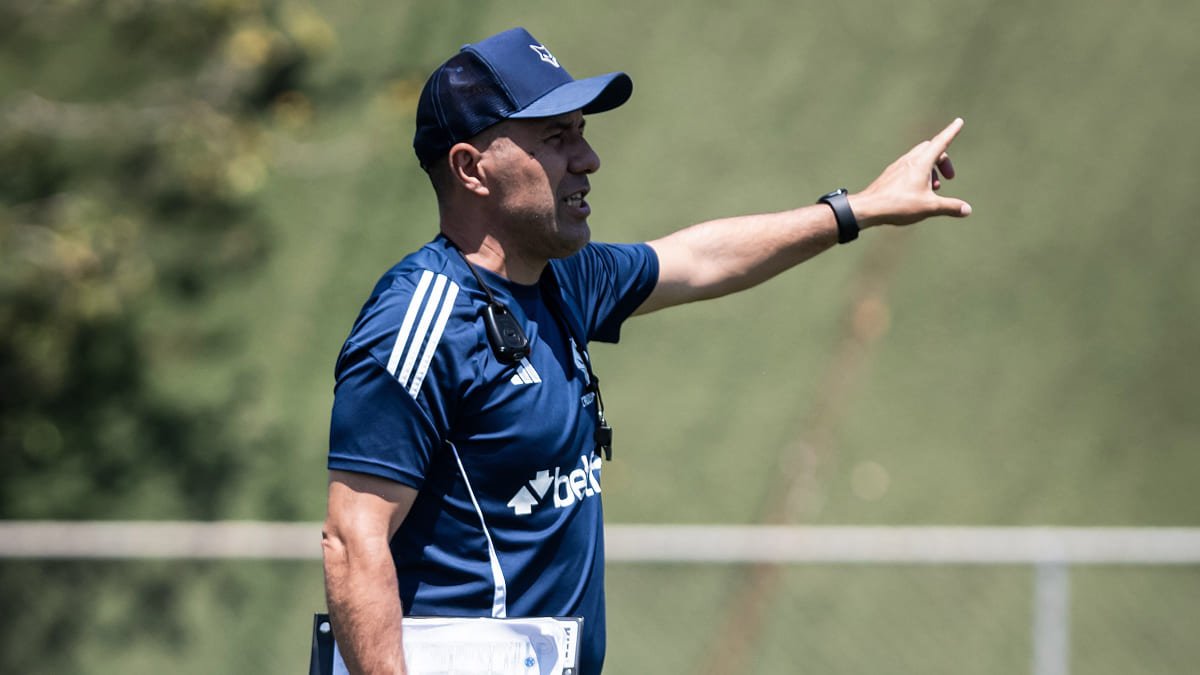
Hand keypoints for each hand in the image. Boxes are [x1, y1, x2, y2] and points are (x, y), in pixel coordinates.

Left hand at [850, 118, 971, 227]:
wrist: (868, 208)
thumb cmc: (898, 205)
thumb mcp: (929, 207)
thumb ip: (950, 207)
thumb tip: (967, 210)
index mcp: (921, 163)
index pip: (941, 142)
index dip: (951, 132)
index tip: (958, 122)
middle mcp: (909, 160)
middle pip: (931, 149)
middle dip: (943, 159)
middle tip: (949, 177)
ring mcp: (898, 166)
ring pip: (920, 158)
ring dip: (931, 169)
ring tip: (933, 189)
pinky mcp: (891, 174)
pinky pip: (909, 166)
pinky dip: (919, 173)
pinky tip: (917, 191)